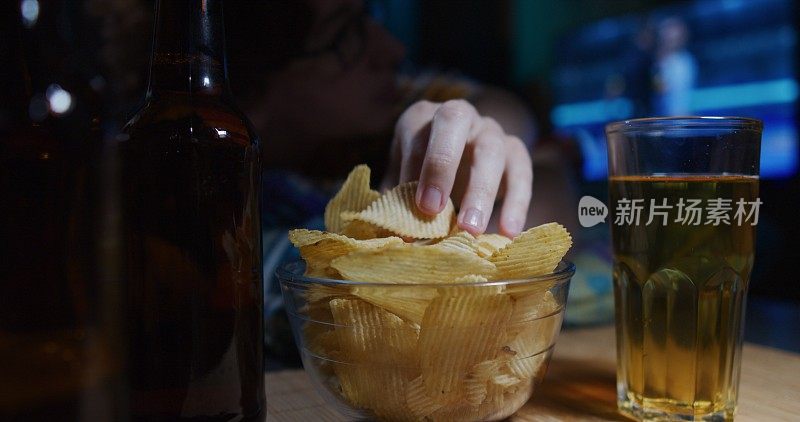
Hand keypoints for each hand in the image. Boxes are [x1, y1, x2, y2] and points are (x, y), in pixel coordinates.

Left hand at [382, 100, 532, 237]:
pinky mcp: (516, 149)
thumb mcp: (407, 175)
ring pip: (491, 149)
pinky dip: (516, 202)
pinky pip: (522, 171)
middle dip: (441, 165)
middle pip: (453, 123)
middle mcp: (458, 114)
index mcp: (422, 117)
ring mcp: (490, 130)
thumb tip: (389, 229)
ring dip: (480, 191)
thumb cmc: (425, 169)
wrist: (466, 151)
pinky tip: (508, 232)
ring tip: (471, 230)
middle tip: (433, 209)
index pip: (417, 137)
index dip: (413, 173)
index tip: (416, 208)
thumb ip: (397, 196)